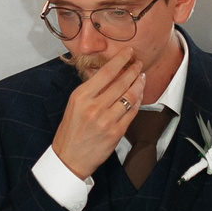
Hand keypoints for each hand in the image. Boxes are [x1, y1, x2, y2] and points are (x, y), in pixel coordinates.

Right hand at [48, 47, 146, 178]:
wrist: (69, 158)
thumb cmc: (71, 131)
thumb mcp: (74, 104)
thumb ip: (91, 90)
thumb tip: (109, 74)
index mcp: (81, 96)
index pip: (105, 72)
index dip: (120, 60)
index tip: (128, 52)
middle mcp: (94, 106)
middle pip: (121, 82)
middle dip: (133, 70)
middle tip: (139, 64)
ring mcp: (106, 120)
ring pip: (130, 96)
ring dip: (139, 84)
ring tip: (142, 77)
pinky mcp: (116, 132)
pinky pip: (132, 112)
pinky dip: (138, 101)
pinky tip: (139, 95)